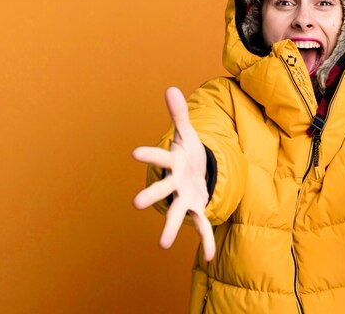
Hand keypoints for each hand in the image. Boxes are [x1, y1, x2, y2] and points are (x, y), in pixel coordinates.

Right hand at [132, 87, 215, 260]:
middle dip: (152, 195)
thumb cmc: (188, 153)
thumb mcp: (188, 134)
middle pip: (162, 189)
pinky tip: (210, 256)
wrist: (195, 172)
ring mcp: (184, 198)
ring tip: (162, 245)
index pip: (160, 157)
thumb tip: (171, 89)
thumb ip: (179, 115)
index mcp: (173, 163)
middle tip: (136, 202)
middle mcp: (174, 184)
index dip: (149, 154)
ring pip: (176, 213)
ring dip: (170, 228)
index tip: (135, 152)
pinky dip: (206, 241)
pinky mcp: (197, 208)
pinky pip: (201, 226)